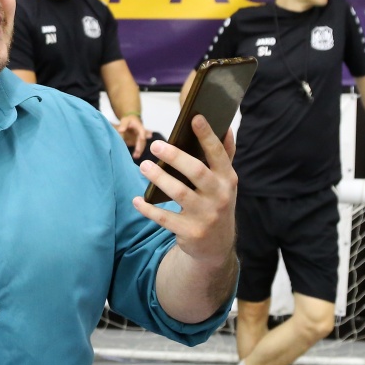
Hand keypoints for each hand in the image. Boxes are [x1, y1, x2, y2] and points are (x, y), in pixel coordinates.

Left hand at [115, 115, 150, 157]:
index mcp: (139, 126)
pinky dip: (138, 152)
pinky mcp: (139, 142)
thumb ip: (123, 125)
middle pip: (142, 140)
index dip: (142, 134)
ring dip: (140, 150)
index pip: (141, 130)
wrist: (132, 121)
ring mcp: (141, 137)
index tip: (142, 138)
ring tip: (135, 156)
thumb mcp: (125, 120)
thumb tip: (120, 131)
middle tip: (137, 151)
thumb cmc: (128, 120)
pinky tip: (135, 156)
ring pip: (142, 145)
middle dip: (140, 145)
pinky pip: (140, 147)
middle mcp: (142, 132)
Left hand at [132, 115, 236, 265]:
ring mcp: (205, 215)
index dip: (207, 135)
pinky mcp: (190, 232)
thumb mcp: (225, 183)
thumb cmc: (216, 203)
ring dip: (159, 178)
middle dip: (175, 156)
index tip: (194, 118)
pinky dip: (148, 209)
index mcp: (228, 179)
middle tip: (155, 145)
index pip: (218, 153)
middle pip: (196, 171)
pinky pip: (164, 218)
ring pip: (179, 193)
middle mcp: (219, 196)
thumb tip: (226, 128)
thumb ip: (224, 157)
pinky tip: (137, 200)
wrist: (217, 246)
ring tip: (144, 166)